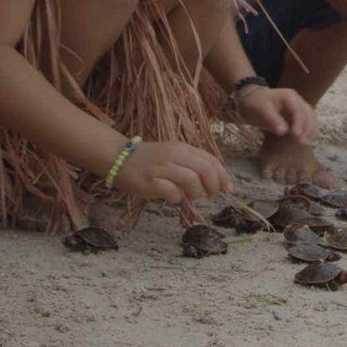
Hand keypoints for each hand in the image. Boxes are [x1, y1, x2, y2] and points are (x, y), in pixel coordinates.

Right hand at [113, 141, 231, 203]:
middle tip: (212, 195)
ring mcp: (161, 168)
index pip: (210, 160)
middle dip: (214, 185)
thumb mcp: (174, 155)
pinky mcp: (150, 182)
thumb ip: (192, 164)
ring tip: (190, 195)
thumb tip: (216, 183)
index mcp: (182, 148)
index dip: (223, 175)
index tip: (227, 188)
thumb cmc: (150, 159)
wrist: (119, 157)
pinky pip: (172, 192)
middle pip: (205, 169)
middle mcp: (174, 155)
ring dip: (196, 192)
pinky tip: (172, 198)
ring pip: (191, 180)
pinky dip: (177, 198)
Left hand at [237, 86, 318, 143]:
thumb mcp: (262, 110)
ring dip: (311, 130)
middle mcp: (297, 100)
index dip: (299, 122)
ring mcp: (299, 108)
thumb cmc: (256, 103)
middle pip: (308, 113)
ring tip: (305, 143)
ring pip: (311, 118)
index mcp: (289, 96)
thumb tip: (283, 132)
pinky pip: (308, 123)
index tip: (296, 135)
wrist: (253, 101)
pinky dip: (309, 131)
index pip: (298, 109)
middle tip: (301, 142)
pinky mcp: (298, 116)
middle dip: (307, 128)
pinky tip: (307, 140)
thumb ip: (273, 120)